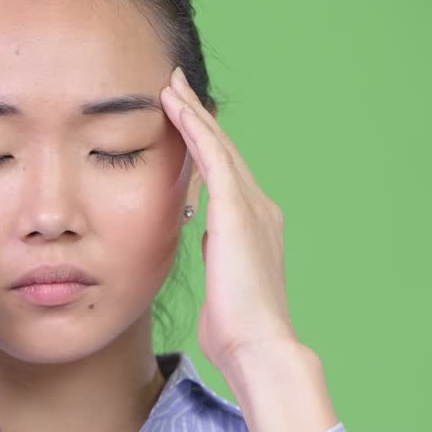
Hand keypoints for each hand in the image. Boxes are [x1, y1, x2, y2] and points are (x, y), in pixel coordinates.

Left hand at [158, 67, 298, 373]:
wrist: (259, 347)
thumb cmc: (237, 334)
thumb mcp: (224, 291)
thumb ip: (219, 268)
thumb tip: (211, 263)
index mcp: (255, 229)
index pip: (226, 176)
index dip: (206, 145)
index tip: (186, 121)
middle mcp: (260, 210)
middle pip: (224, 151)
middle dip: (200, 117)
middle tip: (176, 85)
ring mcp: (252, 207)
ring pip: (218, 146)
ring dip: (193, 113)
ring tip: (170, 84)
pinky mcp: (237, 210)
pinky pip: (212, 157)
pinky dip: (194, 128)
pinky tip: (175, 106)